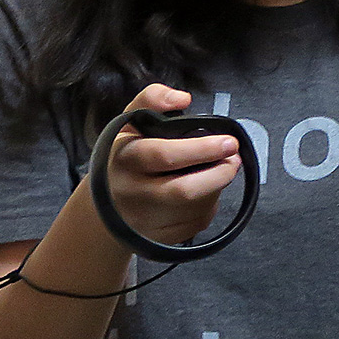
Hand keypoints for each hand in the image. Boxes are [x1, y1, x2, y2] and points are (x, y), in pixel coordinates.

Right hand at [103, 85, 244, 244]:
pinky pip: (194, 225)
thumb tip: (183, 98)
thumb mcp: (129, 123)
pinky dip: (207, 208)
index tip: (228, 142)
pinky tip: (205, 193)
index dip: (202, 149)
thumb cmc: (126, 156)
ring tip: (220, 171)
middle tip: (234, 160)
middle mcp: (130, 192)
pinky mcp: (156, 240)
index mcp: (125, 158)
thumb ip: (152, 99)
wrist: (104, 203)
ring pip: (193, 209)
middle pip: (183, 191)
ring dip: (215, 189)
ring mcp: (142, 220)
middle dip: (218, 175)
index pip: (164, 155)